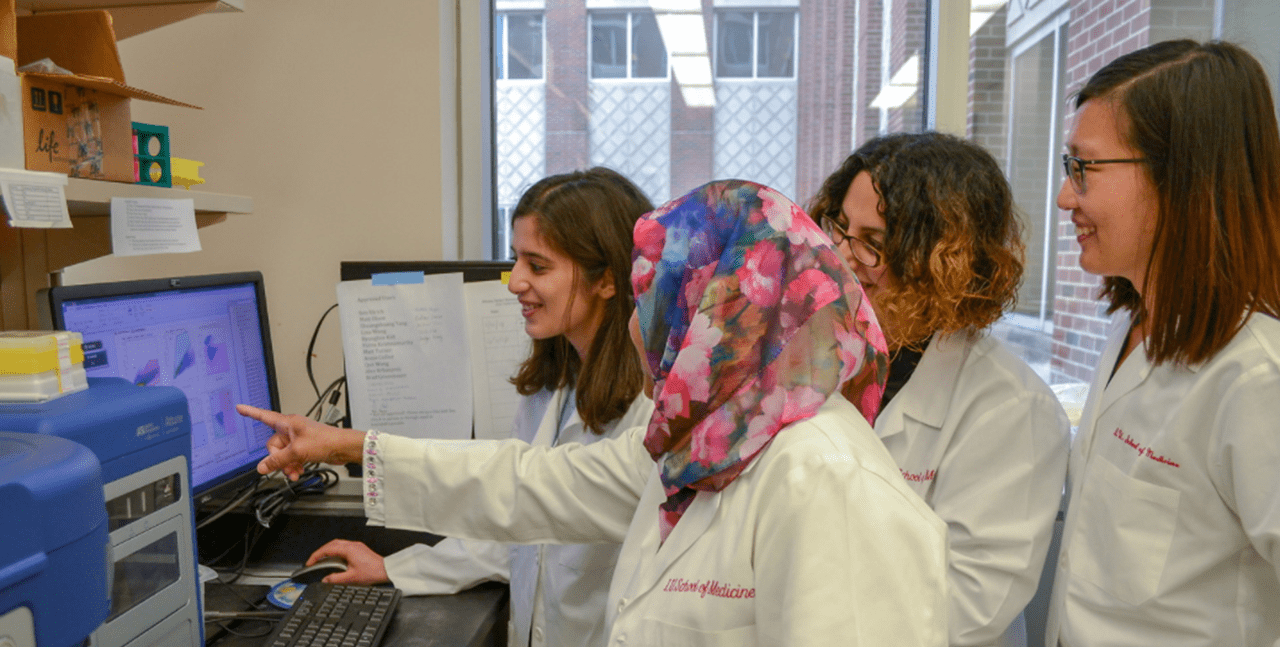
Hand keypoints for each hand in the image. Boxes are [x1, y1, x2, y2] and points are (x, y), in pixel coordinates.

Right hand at [236, 404, 365, 479]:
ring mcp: (297, 438)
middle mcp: (291, 429)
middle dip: (278, 458)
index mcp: (288, 423)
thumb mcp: (297, 452)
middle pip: (273, 445)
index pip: (264, 416)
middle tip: (287, 464)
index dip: (251, 412)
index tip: (239, 408)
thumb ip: (278, 460)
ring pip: (283, 454)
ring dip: (286, 464)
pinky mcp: (304, 447)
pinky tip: (299, 471)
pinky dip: (293, 465)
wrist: (342, 448)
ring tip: (294, 471)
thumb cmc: (325, 441)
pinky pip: (291, 457)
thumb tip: (262, 467)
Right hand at [308, 539, 389, 585]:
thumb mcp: (351, 578)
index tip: (310, 562)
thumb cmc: (372, 572)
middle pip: (331, 544)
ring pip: (338, 544)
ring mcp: (357, 546)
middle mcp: (352, 545)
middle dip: (321, 551)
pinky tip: (335, 559)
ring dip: (328, 550)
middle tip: (314, 560)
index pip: (327, 549)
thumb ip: (336, 579)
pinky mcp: (360, 549)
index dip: (316, 556)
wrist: (386, 570)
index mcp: (349, 550)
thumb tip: (325, 580)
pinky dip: (336, 551)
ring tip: (322, 560)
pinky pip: (344, 546)